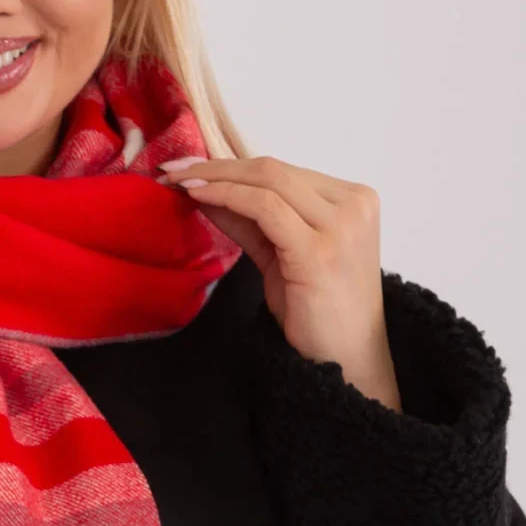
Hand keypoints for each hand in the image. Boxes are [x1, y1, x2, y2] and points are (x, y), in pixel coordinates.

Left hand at [160, 154, 400, 411]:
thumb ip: (250, 221)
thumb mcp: (281, 255)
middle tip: (171, 170)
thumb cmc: (318, 313)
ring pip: (267, 181)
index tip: (189, 167)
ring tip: (178, 183)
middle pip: (273, 169)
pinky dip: (226, 197)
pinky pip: (264, 208)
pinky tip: (198, 198)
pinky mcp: (319, 250)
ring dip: (215, 179)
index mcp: (353, 199)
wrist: (349, 360)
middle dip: (216, 166)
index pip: (282, 171)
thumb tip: (204, 188)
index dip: (230, 165)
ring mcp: (341, 226)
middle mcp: (354, 204)